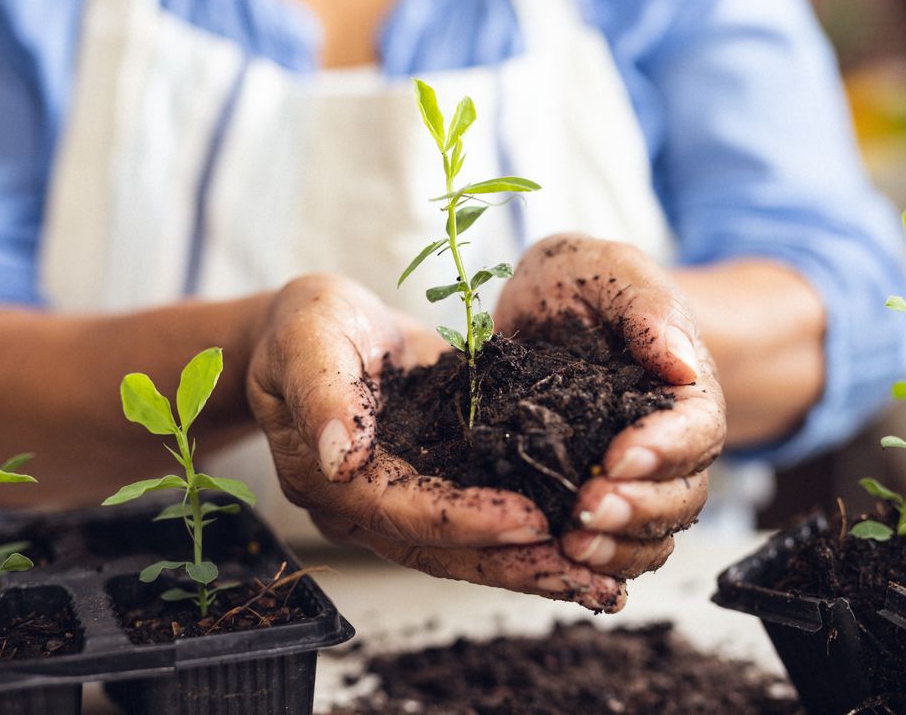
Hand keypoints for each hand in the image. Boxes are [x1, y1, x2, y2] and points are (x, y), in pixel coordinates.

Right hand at [247, 274, 626, 610]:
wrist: (320, 328)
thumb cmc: (304, 326)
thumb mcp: (305, 337)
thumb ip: (320, 391)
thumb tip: (337, 456)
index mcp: (330, 479)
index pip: (402, 510)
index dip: (465, 520)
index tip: (530, 520)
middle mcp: (367, 507)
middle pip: (442, 550)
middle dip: (516, 564)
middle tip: (587, 575)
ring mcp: (403, 502)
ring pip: (467, 549)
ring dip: (533, 566)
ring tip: (601, 579)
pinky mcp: (436, 485)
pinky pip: (483, 520)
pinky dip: (530, 538)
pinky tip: (583, 542)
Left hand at [496, 235, 724, 579]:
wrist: (544, 310)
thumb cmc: (579, 282)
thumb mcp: (603, 269)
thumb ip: (644, 305)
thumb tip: (682, 361)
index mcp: (681, 384)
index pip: (696, 427)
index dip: (665, 449)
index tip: (618, 457)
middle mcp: (667, 437)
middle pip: (683, 491)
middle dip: (640, 506)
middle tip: (587, 507)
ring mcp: (634, 473)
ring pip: (655, 529)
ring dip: (620, 545)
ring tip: (572, 544)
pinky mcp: (596, 494)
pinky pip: (618, 543)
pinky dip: (600, 561)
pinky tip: (564, 560)